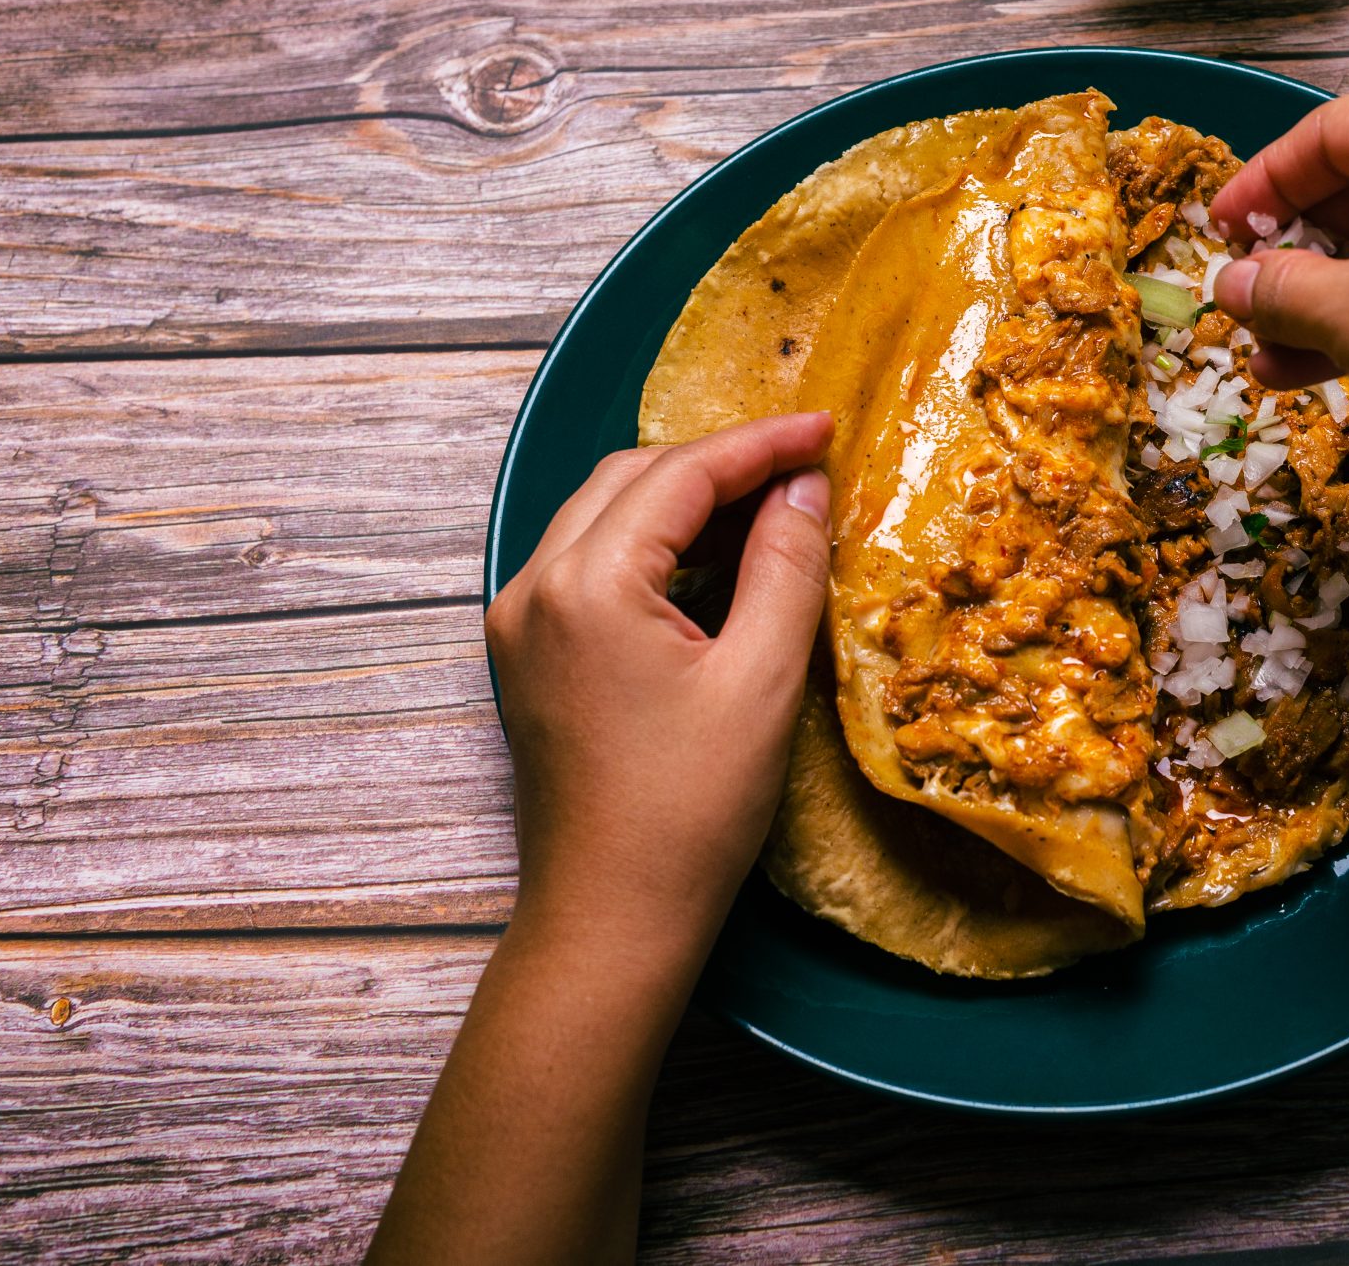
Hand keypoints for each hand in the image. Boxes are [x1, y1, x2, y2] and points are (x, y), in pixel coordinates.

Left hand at [483, 413, 832, 946]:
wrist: (612, 918)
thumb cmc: (690, 811)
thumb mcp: (761, 680)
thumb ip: (786, 566)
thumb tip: (804, 488)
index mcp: (587, 585)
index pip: (681, 474)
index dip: (761, 445)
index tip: (827, 429)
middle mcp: (534, 588)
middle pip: (633, 479)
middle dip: (720, 461)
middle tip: (804, 466)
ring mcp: (521, 623)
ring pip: (605, 514)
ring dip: (685, 498)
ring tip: (770, 504)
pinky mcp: (528, 656)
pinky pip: (589, 562)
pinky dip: (654, 544)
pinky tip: (715, 560)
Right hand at [1208, 87, 1348, 475]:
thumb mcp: (1348, 314)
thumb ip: (1280, 290)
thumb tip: (1236, 285)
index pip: (1329, 132)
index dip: (1262, 184)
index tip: (1221, 231)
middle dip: (1301, 252)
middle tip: (1251, 294)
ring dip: (1337, 294)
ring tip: (1275, 355)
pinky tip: (1334, 365)